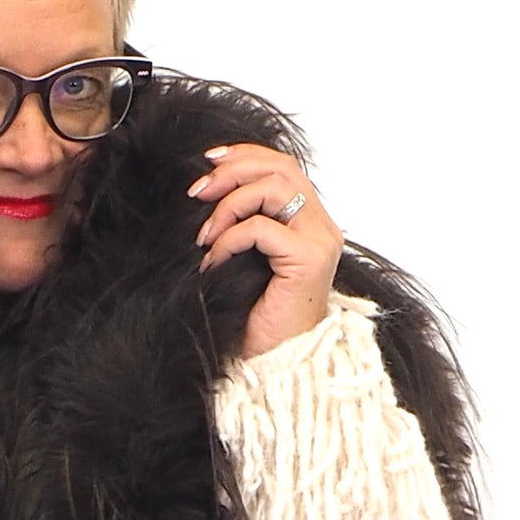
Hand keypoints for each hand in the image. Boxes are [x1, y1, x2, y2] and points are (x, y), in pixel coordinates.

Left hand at [189, 145, 343, 357]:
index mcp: (310, 223)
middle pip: (281, 167)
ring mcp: (319, 241)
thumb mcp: (246, 259)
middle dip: (232, 172)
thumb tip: (207, 188)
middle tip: (197, 192)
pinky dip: (230, 238)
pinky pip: (261, 228)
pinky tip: (214, 261)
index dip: (245, 156)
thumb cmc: (257, 318)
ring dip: (229, 204)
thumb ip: (243, 222)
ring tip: (205, 235)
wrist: (275, 364)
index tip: (208, 163)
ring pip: (275, 187)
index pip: (284, 166)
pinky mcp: (308, 259)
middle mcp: (322, 227)